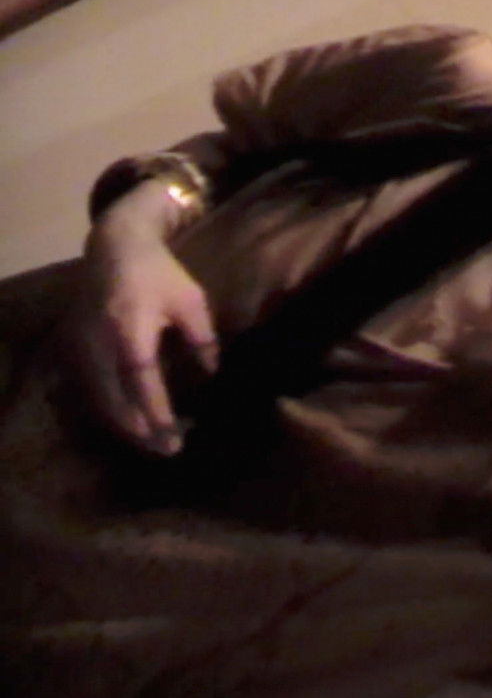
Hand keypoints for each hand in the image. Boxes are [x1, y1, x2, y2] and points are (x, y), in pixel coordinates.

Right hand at [68, 184, 218, 454]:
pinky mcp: (73, 350)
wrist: (114, 248)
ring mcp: (81, 347)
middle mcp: (98, 341)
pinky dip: (112, 410)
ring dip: (126, 425)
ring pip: (99, 401)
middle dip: (141, 430)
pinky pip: (90, 391)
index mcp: (129, 327)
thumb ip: (202, 339)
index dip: (154, 411)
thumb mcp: (191, 301)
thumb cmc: (158, 274)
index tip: (170, 436)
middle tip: (169, 450)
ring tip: (156, 442)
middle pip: (114, 400)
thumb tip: (211, 374)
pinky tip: (135, 423)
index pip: (140, 380)